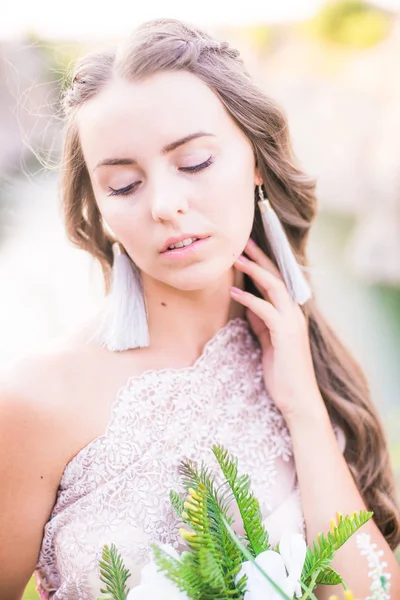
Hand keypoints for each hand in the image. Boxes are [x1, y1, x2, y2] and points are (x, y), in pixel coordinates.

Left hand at [230, 238, 323, 422]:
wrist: (297, 399)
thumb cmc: (282, 372)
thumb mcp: (267, 341)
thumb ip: (261, 320)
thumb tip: (248, 303)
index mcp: (290, 313)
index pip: (277, 279)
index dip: (262, 262)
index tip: (245, 247)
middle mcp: (294, 312)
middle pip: (277, 275)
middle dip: (260, 256)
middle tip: (242, 240)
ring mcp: (292, 322)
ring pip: (274, 287)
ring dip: (254, 271)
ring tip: (235, 259)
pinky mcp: (286, 334)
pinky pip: (266, 310)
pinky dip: (249, 299)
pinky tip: (233, 292)